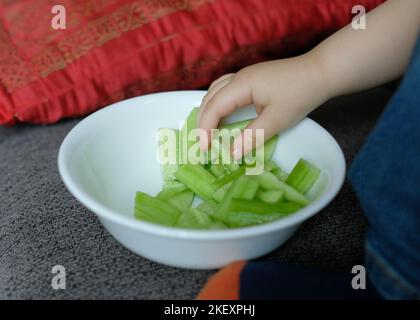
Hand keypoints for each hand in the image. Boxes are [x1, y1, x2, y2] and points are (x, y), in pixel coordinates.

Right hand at [197, 53, 328, 158]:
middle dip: (202, 122)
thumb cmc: (300, 95)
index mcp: (241, 85)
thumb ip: (252, 137)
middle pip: (209, 98)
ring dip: (208, 111)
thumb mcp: (276, 120)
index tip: (203, 149)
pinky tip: (221, 114)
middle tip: (203, 144)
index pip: (213, 107)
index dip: (205, 129)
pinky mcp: (250, 78)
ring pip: (215, 92)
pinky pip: (224, 89)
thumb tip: (231, 154)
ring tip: (208, 131)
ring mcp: (243, 75)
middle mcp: (237, 77)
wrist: (320, 72)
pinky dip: (217, 103)